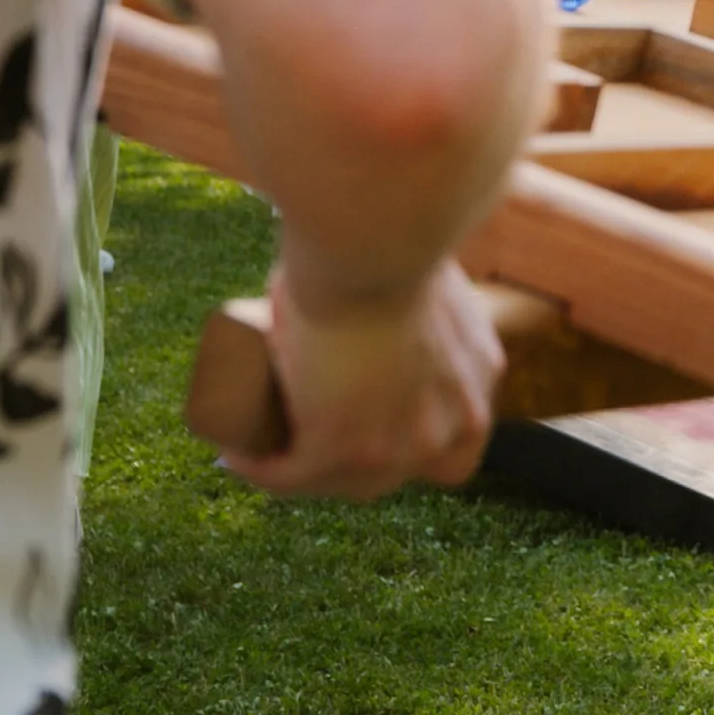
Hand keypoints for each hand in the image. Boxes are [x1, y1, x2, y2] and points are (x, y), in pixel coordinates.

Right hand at [223, 257, 502, 499]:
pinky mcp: (339, 445)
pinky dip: (257, 464)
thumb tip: (394, 276)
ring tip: (264, 437)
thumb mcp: (430, 279)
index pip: (447, 446)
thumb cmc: (401, 235)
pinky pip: (288, 473)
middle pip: (392, 473)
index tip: (367, 422)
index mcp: (477, 384)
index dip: (404, 440)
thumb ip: (425, 290)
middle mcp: (449, 428)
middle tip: (305, 426)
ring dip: (297, 468)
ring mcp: (397, 446)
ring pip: (335, 479)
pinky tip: (236, 451)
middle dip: (346, 460)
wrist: (377, 237)